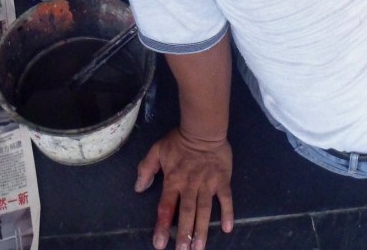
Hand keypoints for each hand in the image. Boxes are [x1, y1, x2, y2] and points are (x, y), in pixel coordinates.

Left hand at [135, 127, 233, 249]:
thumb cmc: (179, 141)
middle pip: (187, 213)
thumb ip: (146, 168)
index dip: (163, 226)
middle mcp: (190, 185)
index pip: (166, 207)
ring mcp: (207, 184)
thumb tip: (138, 188)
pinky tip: (227, 228)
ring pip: (204, 210)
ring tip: (199, 248)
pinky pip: (226, 198)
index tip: (159, 244)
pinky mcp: (222, 180)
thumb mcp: (157, 150)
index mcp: (173, 180)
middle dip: (184, 234)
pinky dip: (227, 213)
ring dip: (202, 229)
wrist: (204, 128)